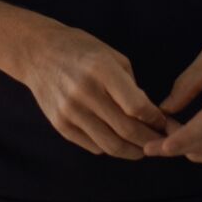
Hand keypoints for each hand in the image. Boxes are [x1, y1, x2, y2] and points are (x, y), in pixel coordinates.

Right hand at [17, 23, 171, 159]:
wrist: (38, 53)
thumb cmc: (82, 50)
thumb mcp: (111, 56)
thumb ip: (132, 86)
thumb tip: (150, 116)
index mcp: (101, 70)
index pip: (136, 106)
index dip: (155, 119)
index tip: (163, 122)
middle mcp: (84, 92)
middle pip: (126, 130)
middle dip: (149, 140)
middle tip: (160, 141)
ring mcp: (70, 112)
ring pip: (110, 146)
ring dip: (132, 151)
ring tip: (143, 148)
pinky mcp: (60, 125)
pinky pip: (93, 146)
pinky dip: (110, 147)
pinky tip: (119, 141)